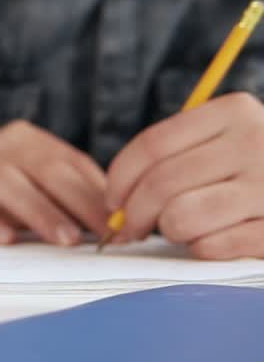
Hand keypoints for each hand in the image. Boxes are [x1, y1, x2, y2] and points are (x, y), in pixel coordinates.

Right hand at [0, 120, 109, 245]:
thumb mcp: (32, 201)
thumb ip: (67, 205)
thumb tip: (120, 227)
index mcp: (24, 142)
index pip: (69, 163)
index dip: (98, 194)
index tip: (122, 225)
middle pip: (41, 166)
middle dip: (75, 201)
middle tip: (99, 233)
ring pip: (2, 179)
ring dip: (37, 210)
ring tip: (62, 239)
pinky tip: (3, 238)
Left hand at [106, 93, 263, 259]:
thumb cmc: (257, 167)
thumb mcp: (227, 140)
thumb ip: (176, 154)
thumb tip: (115, 200)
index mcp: (234, 113)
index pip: (152, 146)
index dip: (120, 179)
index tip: (113, 201)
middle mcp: (257, 143)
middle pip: (161, 184)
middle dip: (134, 214)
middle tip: (132, 229)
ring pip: (181, 217)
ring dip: (171, 230)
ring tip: (182, 229)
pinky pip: (212, 246)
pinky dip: (202, 248)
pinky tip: (215, 240)